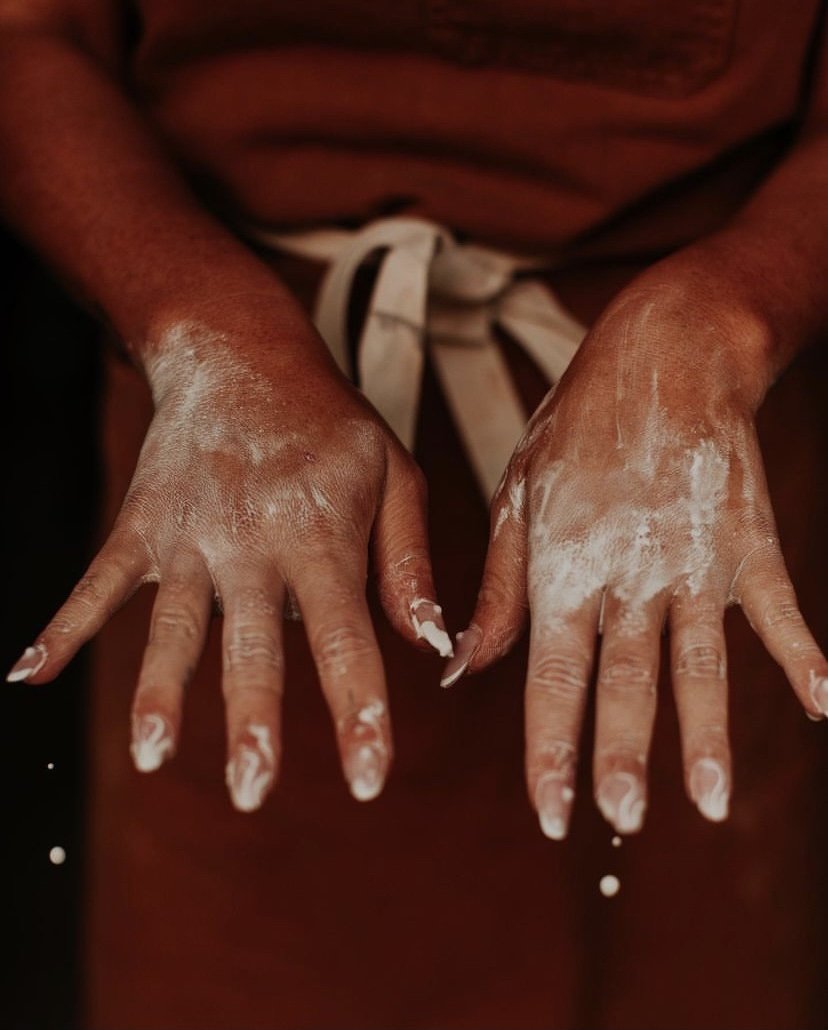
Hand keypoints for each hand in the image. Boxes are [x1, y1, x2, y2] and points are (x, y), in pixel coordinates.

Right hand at [7, 310, 449, 808]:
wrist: (239, 352)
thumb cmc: (329, 425)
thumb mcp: (393, 476)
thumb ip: (409, 564)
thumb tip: (433, 647)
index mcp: (321, 537)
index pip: (345, 636)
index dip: (358, 710)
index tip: (368, 779)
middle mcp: (252, 543)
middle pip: (251, 644)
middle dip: (253, 720)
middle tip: (252, 795)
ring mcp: (188, 536)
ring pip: (172, 625)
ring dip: (159, 692)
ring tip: (150, 757)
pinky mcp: (140, 525)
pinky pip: (98, 581)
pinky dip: (65, 626)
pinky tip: (27, 673)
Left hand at [442, 275, 827, 837]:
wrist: (663, 354)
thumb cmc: (577, 427)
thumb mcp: (517, 499)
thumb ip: (495, 592)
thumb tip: (460, 672)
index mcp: (562, 564)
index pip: (551, 675)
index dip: (549, 748)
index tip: (552, 814)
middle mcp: (627, 572)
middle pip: (624, 680)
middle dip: (621, 755)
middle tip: (621, 821)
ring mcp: (694, 560)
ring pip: (700, 662)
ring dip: (706, 733)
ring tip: (711, 803)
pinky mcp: (748, 540)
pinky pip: (778, 608)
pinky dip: (801, 655)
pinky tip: (822, 705)